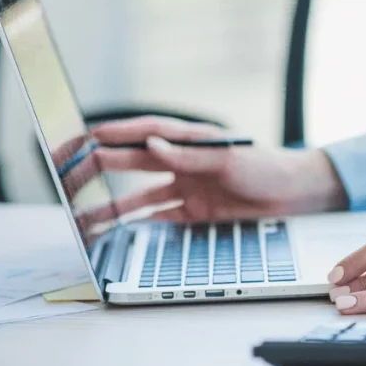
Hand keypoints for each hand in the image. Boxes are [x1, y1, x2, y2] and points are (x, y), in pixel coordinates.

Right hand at [87, 116, 347, 223]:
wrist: (295, 194)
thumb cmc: (267, 167)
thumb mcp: (229, 158)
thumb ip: (190, 155)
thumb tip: (151, 146)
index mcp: (191, 140)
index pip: (145, 133)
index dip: (114, 134)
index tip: (86, 138)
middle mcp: (183, 162)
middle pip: (133, 163)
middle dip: (100, 168)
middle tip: (69, 176)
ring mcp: (186, 188)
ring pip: (139, 196)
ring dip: (112, 205)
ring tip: (82, 215)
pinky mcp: (194, 212)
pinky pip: (158, 218)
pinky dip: (137, 224)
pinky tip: (115, 232)